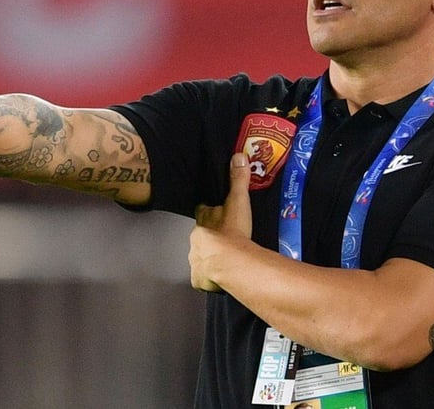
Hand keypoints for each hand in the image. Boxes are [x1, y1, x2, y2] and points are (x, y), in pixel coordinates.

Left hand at [189, 153, 253, 291]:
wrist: (227, 262)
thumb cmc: (232, 231)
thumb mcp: (238, 201)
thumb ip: (238, 179)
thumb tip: (238, 155)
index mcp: (203, 221)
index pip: (203, 212)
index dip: (209, 212)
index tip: (215, 211)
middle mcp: (195, 240)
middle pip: (202, 236)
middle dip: (211, 238)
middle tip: (226, 240)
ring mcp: (195, 260)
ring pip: (202, 257)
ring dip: (211, 258)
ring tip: (227, 261)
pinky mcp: (198, 278)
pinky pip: (203, 278)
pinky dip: (211, 278)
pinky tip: (222, 278)